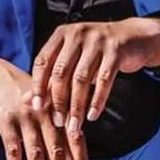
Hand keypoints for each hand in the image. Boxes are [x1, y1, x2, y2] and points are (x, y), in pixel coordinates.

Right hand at [0, 54, 87, 159]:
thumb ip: (58, 127)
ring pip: (35, 155)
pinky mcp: (5, 122)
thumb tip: (71, 158)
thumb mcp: (43, 104)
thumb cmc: (20, 91)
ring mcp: (25, 118)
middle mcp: (45, 114)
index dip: (79, 159)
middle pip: (55, 151)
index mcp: (57, 109)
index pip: (73, 137)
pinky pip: (12, 151)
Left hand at [29, 16, 159, 133]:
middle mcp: (77, 34)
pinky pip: (105, 80)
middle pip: (61, 72)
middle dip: (58, 101)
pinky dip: (97, 101)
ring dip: (77, 106)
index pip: (43, 61)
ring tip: (74, 126)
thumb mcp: (72, 59)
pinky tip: (92, 115)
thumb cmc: (95, 52)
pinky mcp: (116, 51)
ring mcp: (98, 41)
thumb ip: (50, 78)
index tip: (37, 108)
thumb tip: (26, 101)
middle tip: (58, 122)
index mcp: (62, 34)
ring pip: (82, 79)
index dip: (38, 85)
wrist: (133, 37)